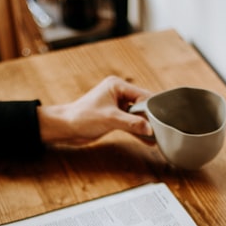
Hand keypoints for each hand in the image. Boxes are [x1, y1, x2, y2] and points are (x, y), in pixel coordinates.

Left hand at [37, 75, 152, 143]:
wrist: (65, 128)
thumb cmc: (82, 118)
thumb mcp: (110, 119)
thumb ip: (131, 123)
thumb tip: (149, 129)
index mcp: (117, 86)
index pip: (142, 95)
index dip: (151, 109)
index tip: (158, 122)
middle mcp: (118, 93)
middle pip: (142, 105)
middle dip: (149, 118)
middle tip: (160, 130)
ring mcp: (116, 105)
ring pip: (137, 115)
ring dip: (144, 126)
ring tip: (157, 136)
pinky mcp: (114, 117)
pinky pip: (130, 123)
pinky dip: (137, 131)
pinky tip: (147, 140)